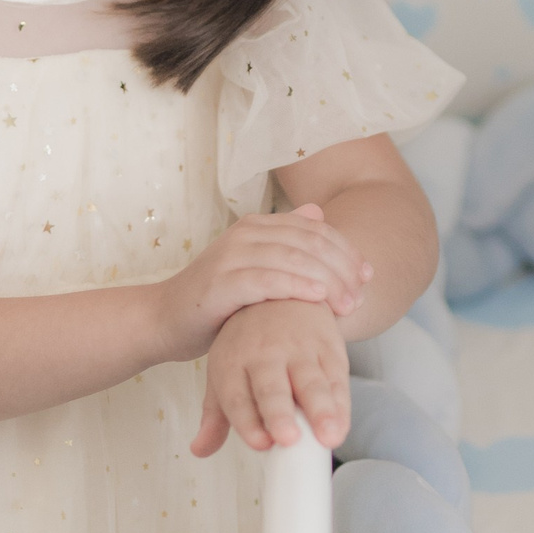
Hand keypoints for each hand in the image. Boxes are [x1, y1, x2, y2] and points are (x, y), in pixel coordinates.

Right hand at [162, 206, 371, 364]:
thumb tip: (318, 212)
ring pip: (294, 258)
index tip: (368, 275)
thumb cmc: (217, 301)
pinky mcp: (221, 282)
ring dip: (328, 280)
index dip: (346, 249)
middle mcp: (245, 233)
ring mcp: (231, 255)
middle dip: (343, 266)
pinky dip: (297, 286)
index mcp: (258, 226)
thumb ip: (286, 244)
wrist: (164, 320)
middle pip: (309, 241)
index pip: (315, 229)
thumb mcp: (255, 269)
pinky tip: (319, 298)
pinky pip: (268, 279)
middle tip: (363, 292)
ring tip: (350, 303)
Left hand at [191, 299, 350, 456]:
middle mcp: (264, 354)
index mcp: (232, 363)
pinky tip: (341, 426)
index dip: (248, 422)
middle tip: (288, 438)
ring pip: (311, 382)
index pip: (237, 397)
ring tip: (329, 437)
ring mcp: (298, 348)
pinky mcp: (327, 345)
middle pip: (271, 388)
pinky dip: (341, 404)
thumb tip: (199, 450)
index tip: (261, 445)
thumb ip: (215, 416)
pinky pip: (336, 376)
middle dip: (279, 413)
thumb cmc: (249, 344)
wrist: (282, 293)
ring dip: (321, 411)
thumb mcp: (225, 373)